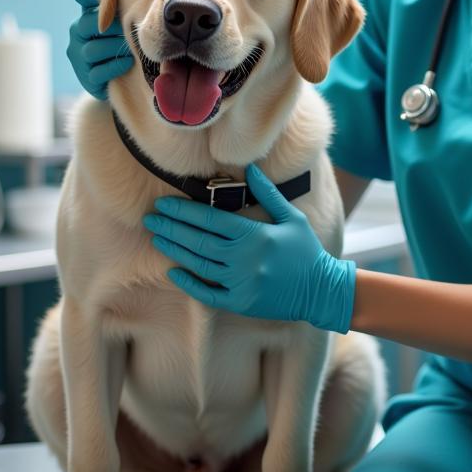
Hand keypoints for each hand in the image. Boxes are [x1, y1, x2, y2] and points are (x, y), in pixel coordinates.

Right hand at [67, 0, 133, 99]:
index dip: (105, 15)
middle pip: (88, 31)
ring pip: (92, 51)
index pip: (87, 17)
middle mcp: (75, 45)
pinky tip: (128, 62)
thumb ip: (96, 5)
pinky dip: (115, 66)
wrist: (116, 77)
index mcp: (78, 28)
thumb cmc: (113, 43)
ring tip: (131, 47)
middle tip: (128, 30)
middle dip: (111, 29)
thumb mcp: (106, 23)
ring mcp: (80, 64)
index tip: (121, 17)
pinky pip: (98, 72)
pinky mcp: (88, 82)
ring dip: (114, 47)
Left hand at [143, 163, 356, 332]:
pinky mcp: (239, 303)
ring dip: (175, 250)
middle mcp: (244, 259)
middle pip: (198, 240)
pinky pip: (207, 293)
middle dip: (171, 228)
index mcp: (255, 235)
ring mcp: (240, 283)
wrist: (320, 290)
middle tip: (150, 219)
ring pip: (199, 264)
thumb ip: (268, 193)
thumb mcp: (291, 217)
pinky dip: (188, 283)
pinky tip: (173, 272)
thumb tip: (249, 168)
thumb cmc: (306, 250)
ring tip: (157, 238)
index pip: (211, 220)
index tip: (164, 204)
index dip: (184, 211)